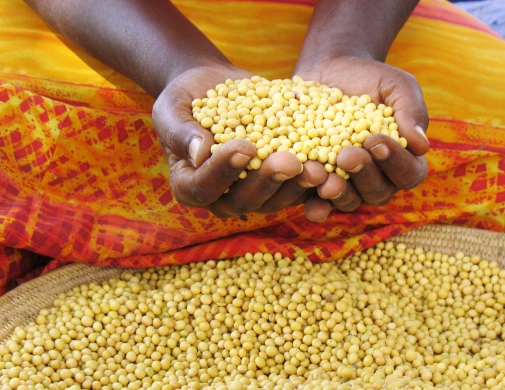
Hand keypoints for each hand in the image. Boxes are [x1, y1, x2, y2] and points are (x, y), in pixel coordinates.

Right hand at [152, 65, 327, 218]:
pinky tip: (333, 166)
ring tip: (317, 165)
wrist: (214, 88)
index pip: (204, 186)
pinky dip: (317, 181)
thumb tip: (197, 152)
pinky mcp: (282, 184)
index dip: (224, 171)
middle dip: (269, 180)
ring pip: (278, 199)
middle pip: (246, 199)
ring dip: (298, 185)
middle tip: (289, 160)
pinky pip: (300, 189)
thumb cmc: (186, 98)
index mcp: (190, 186)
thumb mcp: (171, 107)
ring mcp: (255, 194)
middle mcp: (223, 199)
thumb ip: (179, 131)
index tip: (243, 147)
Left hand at [294, 56, 429, 216]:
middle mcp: (380, 179)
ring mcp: (349, 186)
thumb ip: (411, 110)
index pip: (409, 172)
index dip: (394, 161)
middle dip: (363, 174)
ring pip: (350, 201)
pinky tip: (311, 206)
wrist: (328, 72)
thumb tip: (422, 145)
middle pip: (378, 191)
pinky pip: (321, 204)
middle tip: (346, 156)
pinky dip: (317, 207)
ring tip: (324, 178)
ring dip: (338, 193)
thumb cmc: (370, 79)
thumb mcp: (396, 85)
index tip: (375, 140)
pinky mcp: (320, 186)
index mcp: (404, 159)